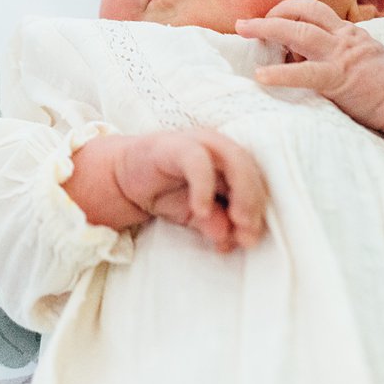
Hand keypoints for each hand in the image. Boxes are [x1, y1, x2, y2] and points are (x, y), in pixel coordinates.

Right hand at [66, 130, 267, 250]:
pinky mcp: (176, 145)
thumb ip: (216, 225)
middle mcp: (221, 147)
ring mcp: (200, 142)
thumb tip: (231, 241)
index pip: (256, 182)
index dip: (258, 211)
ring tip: (235, 222)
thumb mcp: (196, 216)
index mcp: (232, 163)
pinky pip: (197, 161)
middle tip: (247, 233)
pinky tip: (202, 210)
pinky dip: (204, 186)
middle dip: (253, 203)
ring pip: (234, 159)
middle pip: (250, 169)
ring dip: (240, 193)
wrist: (125, 178)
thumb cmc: (168, 193)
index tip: (250, 239)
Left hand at [235, 0, 383, 133]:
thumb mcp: (361, 59)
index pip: (314, 10)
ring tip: (243, 30)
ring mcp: (341, 55)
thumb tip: (301, 59)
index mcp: (348, 32)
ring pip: (299, 32)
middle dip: (271, 14)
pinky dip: (281, 74)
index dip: (289, 10)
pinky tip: (261, 77)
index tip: (271, 20)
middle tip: (244, 23)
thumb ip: (334, 54)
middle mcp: (343, 37)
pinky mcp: (339, 78)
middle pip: (303, 12)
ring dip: (267, 28)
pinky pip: (305, 73)